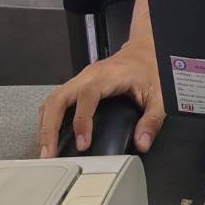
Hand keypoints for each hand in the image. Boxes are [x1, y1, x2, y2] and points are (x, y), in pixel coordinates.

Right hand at [36, 41, 164, 156]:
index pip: (87, 95)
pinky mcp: (77, 85)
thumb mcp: (159, 95)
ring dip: (45, 125)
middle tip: (48, 154)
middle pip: (58, 97)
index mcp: (108, 75)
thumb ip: (152, 120)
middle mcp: (89, 75)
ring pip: (52, 99)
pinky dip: (49, 119)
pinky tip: (49, 137)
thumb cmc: (150, 69)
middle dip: (49, 127)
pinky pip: (56, 101)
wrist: (145, 51)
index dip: (81, 120)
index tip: (82, 143)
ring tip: (45, 151)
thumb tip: (141, 142)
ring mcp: (80, 79)